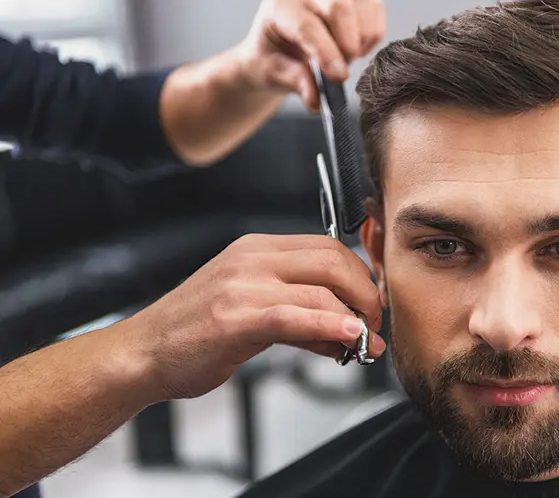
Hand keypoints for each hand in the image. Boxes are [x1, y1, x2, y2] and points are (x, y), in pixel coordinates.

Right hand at [126, 234, 384, 400]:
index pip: (327, 246)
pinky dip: (329, 326)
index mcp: (257, 250)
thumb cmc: (195, 333)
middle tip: (375, 322)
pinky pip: (296, 316)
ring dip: (355, 317)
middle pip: (333, 259)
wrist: (142, 353)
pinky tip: (347, 338)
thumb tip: (346, 334)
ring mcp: (243, 284)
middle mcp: (252, 258)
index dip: (361, 273)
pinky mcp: (236, 317)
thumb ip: (302, 319)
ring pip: (321, 287)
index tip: (373, 301)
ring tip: (366, 343)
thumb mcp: (252, 315)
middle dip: (366, 292)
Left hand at [234, 0, 385, 111]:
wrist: (280, 43)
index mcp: (281, 7)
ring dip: (362, 39)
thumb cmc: (275, 56)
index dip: (327, 53)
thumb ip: (296, 83)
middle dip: (348, 44)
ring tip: (346, 56)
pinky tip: (355, 46)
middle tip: (342, 69)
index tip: (339, 76)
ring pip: (364, 4)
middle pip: (339, 6)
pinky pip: (374, 8)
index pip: (308, 26)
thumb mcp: (275, 73)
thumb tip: (316, 100)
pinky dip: (372, 34)